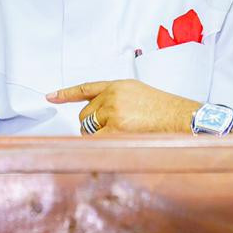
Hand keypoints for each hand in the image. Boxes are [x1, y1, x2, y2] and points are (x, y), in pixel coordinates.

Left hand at [46, 79, 198, 134]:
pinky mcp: (115, 129)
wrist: (182, 118)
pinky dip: (101, 147)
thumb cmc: (166, 111)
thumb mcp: (139, 95)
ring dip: (99, 137)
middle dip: (93, 126)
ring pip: (89, 130)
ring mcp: (112, 112)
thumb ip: (117, 100)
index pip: (86, 88)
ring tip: (123, 136)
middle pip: (85, 116)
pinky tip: (119, 145)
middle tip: (113, 132)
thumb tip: (100, 117)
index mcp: (118, 86)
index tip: (50, 95)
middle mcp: (112, 96)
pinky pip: (96, 142)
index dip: (66, 93)